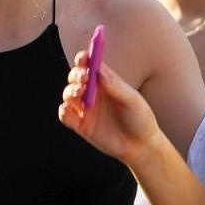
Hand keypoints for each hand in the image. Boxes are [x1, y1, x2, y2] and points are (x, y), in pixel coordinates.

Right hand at [60, 53, 162, 168]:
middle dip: (76, 75)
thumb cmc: (140, 119)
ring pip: (68, 94)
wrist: (140, 146)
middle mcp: (93, 93)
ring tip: (80, 94)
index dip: (84, 59)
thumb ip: (115, 86)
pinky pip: (65, 115)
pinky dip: (64, 111)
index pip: (90, 65)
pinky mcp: (80, 124)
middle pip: (76, 77)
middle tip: (83, 79)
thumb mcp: (132, 100)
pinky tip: (69, 110)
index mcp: (106, 82)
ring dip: (70, 91)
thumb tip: (98, 71)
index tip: (83, 58)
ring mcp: (85, 108)